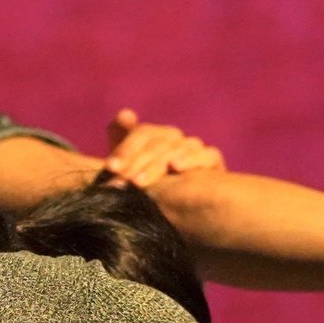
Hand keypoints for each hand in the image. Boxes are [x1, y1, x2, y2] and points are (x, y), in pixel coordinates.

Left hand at [102, 108, 226, 187]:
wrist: (178, 208)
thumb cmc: (146, 186)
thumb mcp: (128, 169)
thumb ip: (121, 142)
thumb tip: (125, 113)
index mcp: (154, 135)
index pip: (142, 133)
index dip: (126, 148)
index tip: (111, 167)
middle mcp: (175, 138)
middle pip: (158, 142)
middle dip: (137, 161)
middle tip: (121, 180)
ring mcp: (194, 148)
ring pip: (179, 148)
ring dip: (157, 164)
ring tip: (139, 182)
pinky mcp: (212, 161)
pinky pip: (207, 154)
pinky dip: (192, 159)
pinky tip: (176, 166)